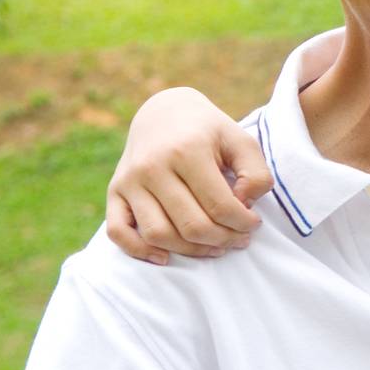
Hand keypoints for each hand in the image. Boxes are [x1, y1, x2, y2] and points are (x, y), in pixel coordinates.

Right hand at [105, 87, 271, 263]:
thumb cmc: (209, 132)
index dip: (243, 223)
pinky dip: (139, 251)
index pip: (220, 205)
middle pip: (191, 225)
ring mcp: (130, 180)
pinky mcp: (114, 191)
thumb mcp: (241, 141)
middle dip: (223, 239)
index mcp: (188, 151)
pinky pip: (118, 232)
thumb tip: (245, 205)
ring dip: (191, 250)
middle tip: (239, 239)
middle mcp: (153, 166)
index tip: (254, 223)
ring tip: (215, 247)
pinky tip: (166, 257)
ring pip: (158, 234)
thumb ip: (255, 173)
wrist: (164, 112)